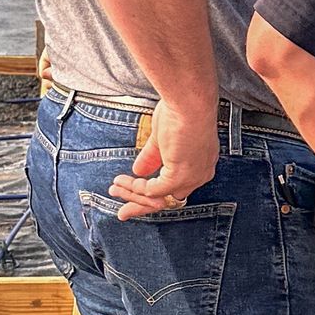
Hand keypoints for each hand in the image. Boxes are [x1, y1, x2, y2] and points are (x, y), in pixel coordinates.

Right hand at [108, 98, 217, 217]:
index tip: (133, 194)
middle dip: (142, 205)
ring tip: (114, 188)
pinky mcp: (179, 176)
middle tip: (122, 213)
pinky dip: (135, 188)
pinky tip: (122, 181)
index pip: (177, 187)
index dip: (154, 193)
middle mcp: (200, 174)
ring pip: (158, 198)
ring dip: (133, 194)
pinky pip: (152, 191)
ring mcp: (192, 177)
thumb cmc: (180, 109)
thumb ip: (152, 156)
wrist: (188, 101)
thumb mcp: (161, 137)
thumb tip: (138, 171)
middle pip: (168, 199)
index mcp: (200, 163)